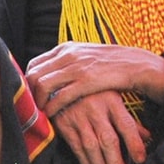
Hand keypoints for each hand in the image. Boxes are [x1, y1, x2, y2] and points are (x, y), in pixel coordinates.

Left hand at [25, 42, 163, 116]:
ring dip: (38, 102)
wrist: (135, 64)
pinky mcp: (86, 81)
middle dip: (29, 93)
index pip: (34, 63)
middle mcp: (68, 55)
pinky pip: (60, 96)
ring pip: (43, 85)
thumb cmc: (109, 64)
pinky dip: (52, 107)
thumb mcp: (85, 55)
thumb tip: (50, 72)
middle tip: (32, 107)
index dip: (28, 81)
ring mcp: (76, 67)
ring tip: (41, 112)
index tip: (32, 95)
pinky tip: (52, 115)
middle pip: (34, 74)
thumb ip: (67, 61)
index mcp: (66, 48)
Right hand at [51, 90, 149, 163]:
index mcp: (111, 100)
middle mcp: (95, 108)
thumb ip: (128, 119)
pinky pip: (76, 147)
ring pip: (91, 147)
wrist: (60, 84)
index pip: (126, 125)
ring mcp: (78, 116)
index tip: (140, 160)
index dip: (134, 144)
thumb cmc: (93, 93)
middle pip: (108, 140)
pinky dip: (84, 161)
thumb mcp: (113, 99)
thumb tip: (147, 137)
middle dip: (116, 162)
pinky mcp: (64, 124)